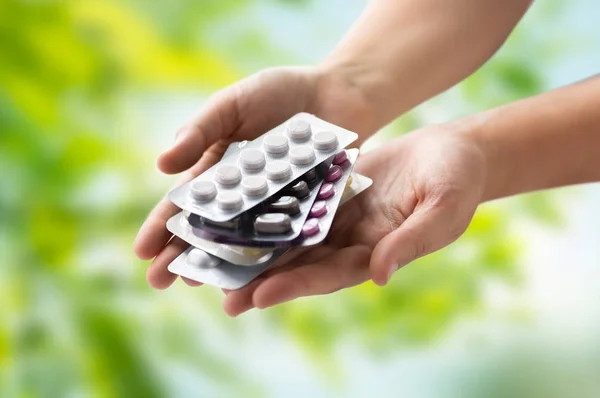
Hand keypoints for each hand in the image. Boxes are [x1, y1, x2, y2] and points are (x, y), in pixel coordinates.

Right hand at [134, 66, 376, 287]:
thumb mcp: (232, 104)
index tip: (141, 252)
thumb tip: (161, 164)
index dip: (160, 226)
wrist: (336, 92)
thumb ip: (199, 131)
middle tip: (158, 281)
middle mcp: (240, 196)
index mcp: (216, 170)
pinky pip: (283, 239)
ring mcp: (272, 208)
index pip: (182, 203)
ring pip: (241, 242)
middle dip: (181, 254)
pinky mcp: (304, 214)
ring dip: (221, 264)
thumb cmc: (279, 92)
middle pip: (206, 230)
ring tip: (202, 286)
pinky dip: (269, 257)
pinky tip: (255, 277)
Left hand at [223, 123, 487, 315]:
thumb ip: (411, 242)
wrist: (452, 152)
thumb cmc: (458, 181)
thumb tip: (378, 275)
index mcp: (374, 252)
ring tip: (217, 263)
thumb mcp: (442, 210)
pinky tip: (236, 212)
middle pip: (301, 264)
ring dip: (256, 250)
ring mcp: (337, 216)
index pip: (330, 275)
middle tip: (222, 297)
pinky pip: (294, 200)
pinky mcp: (329, 190)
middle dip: (263, 280)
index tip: (260, 296)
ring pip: (291, 236)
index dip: (296, 285)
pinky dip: (267, 208)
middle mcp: (349, 240)